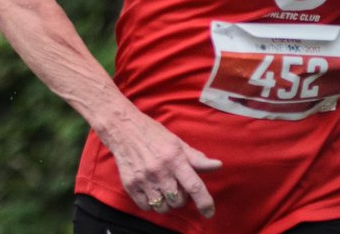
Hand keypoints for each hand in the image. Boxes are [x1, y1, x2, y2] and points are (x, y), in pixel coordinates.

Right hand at [104, 110, 222, 217]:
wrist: (121, 127)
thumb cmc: (152, 133)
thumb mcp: (176, 142)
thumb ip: (196, 158)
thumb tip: (218, 166)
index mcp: (174, 158)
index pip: (194, 186)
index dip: (205, 203)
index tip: (209, 212)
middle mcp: (159, 171)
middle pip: (179, 201)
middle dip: (181, 197)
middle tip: (175, 185)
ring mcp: (143, 179)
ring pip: (163, 207)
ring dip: (167, 203)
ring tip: (163, 190)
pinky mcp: (129, 184)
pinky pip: (146, 206)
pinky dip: (151, 203)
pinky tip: (150, 191)